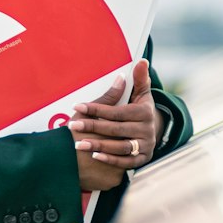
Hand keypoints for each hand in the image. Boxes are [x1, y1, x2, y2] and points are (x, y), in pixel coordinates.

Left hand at [70, 60, 159, 176]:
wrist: (151, 131)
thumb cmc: (139, 109)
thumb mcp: (141, 94)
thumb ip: (139, 79)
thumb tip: (141, 61)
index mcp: (145, 112)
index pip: (117, 111)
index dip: (96, 109)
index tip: (77, 107)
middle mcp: (147, 130)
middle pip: (116, 129)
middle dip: (92, 127)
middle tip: (72, 126)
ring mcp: (146, 146)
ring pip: (120, 147)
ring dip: (99, 145)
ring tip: (79, 144)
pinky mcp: (143, 159)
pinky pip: (126, 162)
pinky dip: (111, 159)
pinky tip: (95, 155)